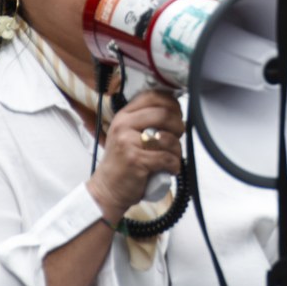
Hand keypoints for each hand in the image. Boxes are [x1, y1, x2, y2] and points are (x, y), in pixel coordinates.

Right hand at [86, 89, 183, 216]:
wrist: (107, 189)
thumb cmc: (123, 162)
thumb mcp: (129, 134)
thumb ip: (146, 121)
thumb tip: (176, 110)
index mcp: (124, 116)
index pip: (152, 96)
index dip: (171, 103)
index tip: (177, 114)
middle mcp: (124, 125)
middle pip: (164, 114)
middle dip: (179, 126)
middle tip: (178, 136)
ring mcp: (128, 142)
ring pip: (168, 138)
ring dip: (177, 150)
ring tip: (172, 157)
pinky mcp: (135, 160)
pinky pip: (166, 158)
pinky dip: (174, 165)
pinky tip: (170, 169)